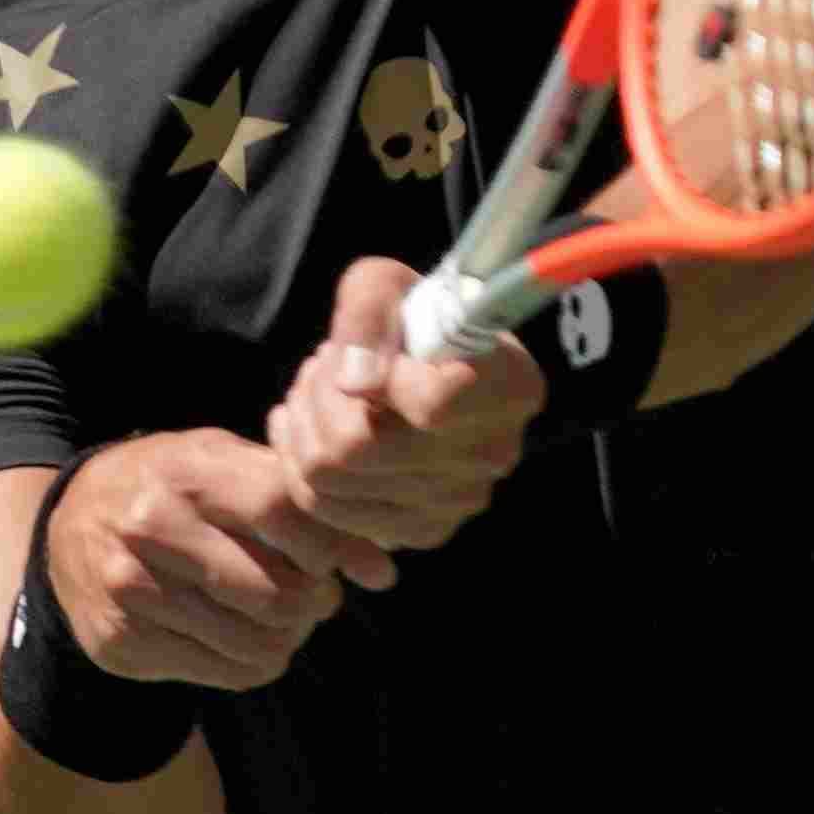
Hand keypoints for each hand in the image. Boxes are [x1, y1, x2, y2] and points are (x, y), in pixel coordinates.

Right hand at [42, 430, 399, 692]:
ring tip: (287, 620)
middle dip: (315, 603)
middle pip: (275, 592)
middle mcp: (151, 527)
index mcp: (189, 471)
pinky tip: (249, 640)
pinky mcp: (121, 640)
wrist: (70, 523)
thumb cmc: (175, 487)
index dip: (332, 546)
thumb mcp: (228, 465)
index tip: (353, 562)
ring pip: (254, 642)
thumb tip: (382, 568)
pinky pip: (223, 672)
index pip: (285, 512)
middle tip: (318, 598)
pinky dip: (254, 663)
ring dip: (289, 639)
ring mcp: (129, 588)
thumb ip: (303, 503)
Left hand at [266, 257, 547, 552]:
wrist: (432, 364)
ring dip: (305, 428)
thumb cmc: (412, 317)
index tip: (378, 353)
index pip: (432, 403)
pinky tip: (315, 431)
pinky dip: (304, 468)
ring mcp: (459, 501)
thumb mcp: (386, 283)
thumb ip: (368, 311)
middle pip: (358, 448)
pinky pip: (328, 511)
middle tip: (323, 365)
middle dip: (319, 397)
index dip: (381, 378)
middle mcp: (495, 453)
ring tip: (321, 393)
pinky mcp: (421, 530)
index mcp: (509, 387)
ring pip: (331, 481)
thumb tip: (356, 383)